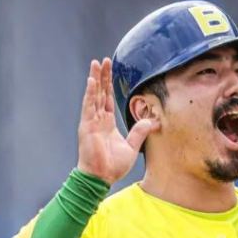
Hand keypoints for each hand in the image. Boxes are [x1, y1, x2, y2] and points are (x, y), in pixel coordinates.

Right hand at [76, 58, 158, 183]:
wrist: (101, 177)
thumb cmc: (113, 165)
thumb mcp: (131, 146)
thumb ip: (139, 132)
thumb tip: (151, 121)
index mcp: (107, 123)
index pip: (108, 99)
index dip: (109, 85)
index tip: (110, 71)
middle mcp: (97, 119)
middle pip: (100, 93)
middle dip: (102, 76)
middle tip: (103, 60)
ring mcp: (91, 121)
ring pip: (94, 95)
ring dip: (95, 79)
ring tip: (96, 64)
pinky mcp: (86, 126)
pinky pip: (88, 106)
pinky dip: (90, 93)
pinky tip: (92, 81)